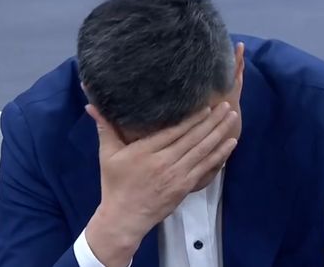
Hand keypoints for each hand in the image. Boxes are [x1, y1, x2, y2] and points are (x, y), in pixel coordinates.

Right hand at [84, 103, 237, 266]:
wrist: (125, 218)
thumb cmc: (115, 184)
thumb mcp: (108, 154)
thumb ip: (105, 128)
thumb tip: (92, 105)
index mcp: (146, 152)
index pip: (174, 131)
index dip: (193, 119)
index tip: (207, 106)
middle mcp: (165, 163)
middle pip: (193, 138)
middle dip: (213, 121)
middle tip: (227, 105)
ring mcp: (177, 176)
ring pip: (203, 151)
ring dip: (220, 134)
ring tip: (232, 118)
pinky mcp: (184, 187)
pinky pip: (206, 168)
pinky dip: (219, 155)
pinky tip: (230, 144)